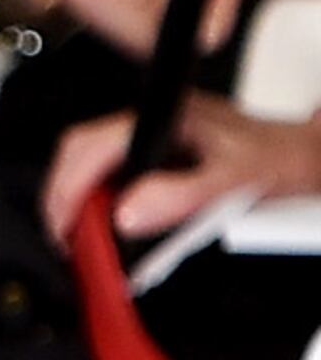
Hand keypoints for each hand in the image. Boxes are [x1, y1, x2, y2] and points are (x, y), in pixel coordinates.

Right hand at [45, 88, 320, 253]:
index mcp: (158, 118)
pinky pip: (110, 177)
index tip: (62, 227)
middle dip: (63, 199)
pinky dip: (99, 205)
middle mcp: (147, 123)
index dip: (66, 189)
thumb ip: (180, 195)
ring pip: (90, 165)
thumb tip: (126, 215)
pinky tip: (107, 227)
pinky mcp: (154, 156)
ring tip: (81, 239)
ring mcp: (148, 139)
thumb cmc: (273, 159)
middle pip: (79, 155)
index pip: (89, 147)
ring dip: (78, 203)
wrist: (299, 156)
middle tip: (66, 241)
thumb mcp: (232, 179)